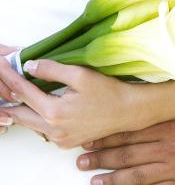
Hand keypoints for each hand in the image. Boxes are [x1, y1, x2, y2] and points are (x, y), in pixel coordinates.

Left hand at [0, 56, 135, 147]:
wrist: (127, 111)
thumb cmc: (107, 91)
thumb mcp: (80, 74)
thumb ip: (52, 69)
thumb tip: (29, 67)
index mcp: (54, 112)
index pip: (23, 91)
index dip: (9, 77)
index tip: (1, 66)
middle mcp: (52, 130)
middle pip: (19, 113)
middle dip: (8, 95)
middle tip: (1, 80)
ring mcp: (58, 139)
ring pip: (29, 123)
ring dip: (19, 107)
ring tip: (13, 91)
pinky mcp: (64, 142)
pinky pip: (41, 129)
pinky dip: (34, 116)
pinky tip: (35, 104)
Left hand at [76, 116, 174, 184]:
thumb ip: (157, 114)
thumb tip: (128, 112)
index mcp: (166, 126)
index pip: (129, 132)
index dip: (107, 136)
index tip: (88, 138)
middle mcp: (167, 147)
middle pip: (128, 154)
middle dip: (102, 157)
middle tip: (81, 160)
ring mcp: (173, 168)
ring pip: (136, 175)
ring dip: (112, 178)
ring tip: (93, 180)